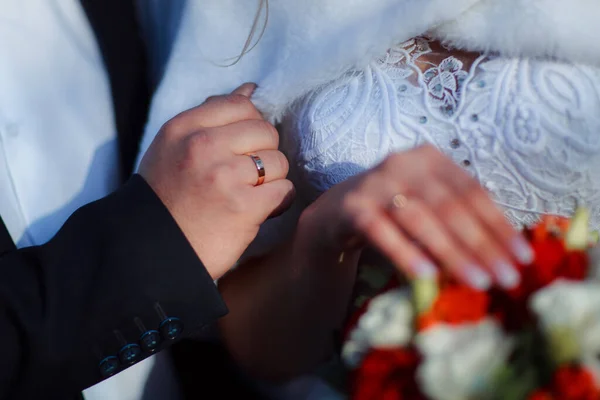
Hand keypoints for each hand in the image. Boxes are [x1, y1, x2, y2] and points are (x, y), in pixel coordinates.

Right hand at [139, 83, 294, 278]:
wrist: (150, 251)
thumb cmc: (166, 198)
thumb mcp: (173, 147)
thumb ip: (210, 116)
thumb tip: (250, 89)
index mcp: (183, 128)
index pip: (240, 104)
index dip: (252, 125)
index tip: (244, 146)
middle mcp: (202, 146)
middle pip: (265, 131)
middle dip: (264, 153)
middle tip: (247, 175)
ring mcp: (223, 176)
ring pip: (278, 161)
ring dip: (271, 180)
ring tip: (251, 194)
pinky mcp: (243, 207)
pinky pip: (283, 190)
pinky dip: (278, 201)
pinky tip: (261, 210)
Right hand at [300, 145, 533, 289]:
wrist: (336, 211)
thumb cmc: (393, 209)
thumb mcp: (428, 204)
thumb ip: (458, 217)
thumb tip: (505, 254)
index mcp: (431, 158)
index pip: (472, 192)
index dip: (499, 226)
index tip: (522, 257)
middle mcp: (404, 162)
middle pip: (450, 207)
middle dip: (482, 245)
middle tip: (506, 278)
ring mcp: (376, 183)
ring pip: (420, 219)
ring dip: (452, 253)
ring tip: (477, 281)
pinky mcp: (353, 207)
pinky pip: (382, 232)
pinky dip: (405, 253)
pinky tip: (427, 275)